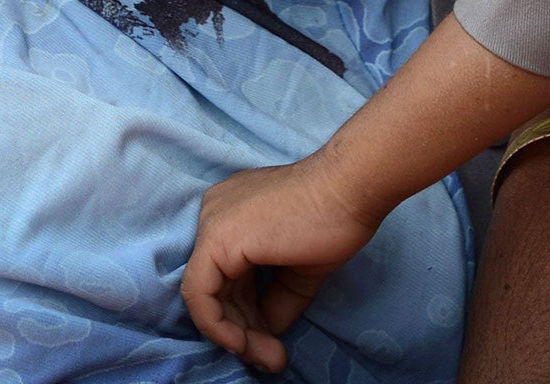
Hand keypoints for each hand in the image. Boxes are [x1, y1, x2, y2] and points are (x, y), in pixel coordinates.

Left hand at [182, 154, 379, 372]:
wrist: (349, 192)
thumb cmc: (331, 220)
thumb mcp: (296, 271)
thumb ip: (274, 300)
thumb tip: (263, 338)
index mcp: (230, 216)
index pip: (226, 278)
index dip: (244, 316)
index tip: (271, 342)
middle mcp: (213, 215)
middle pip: (217, 290)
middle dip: (244, 332)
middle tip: (273, 358)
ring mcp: (211, 224)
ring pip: (206, 299)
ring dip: (238, 337)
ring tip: (271, 358)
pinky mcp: (215, 239)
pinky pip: (200, 296)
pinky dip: (219, 327)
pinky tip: (245, 344)